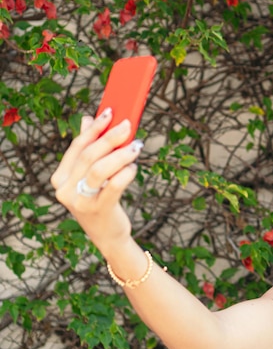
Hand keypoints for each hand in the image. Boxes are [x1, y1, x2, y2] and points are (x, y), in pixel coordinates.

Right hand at [51, 108, 142, 254]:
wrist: (108, 235)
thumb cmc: (101, 201)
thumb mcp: (91, 177)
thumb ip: (88, 150)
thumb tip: (88, 119)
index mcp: (61, 177)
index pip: (77, 147)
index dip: (94, 128)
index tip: (109, 113)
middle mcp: (65, 189)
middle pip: (89, 155)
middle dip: (109, 137)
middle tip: (128, 126)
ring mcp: (80, 201)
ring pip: (100, 169)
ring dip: (120, 154)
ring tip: (135, 146)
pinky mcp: (98, 210)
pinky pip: (114, 186)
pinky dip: (126, 173)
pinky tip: (133, 168)